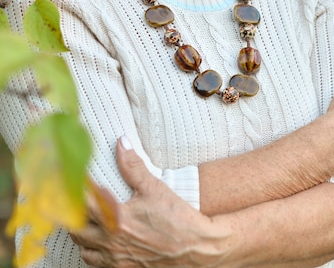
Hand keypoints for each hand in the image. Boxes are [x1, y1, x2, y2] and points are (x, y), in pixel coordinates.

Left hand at [71, 138, 230, 267]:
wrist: (196, 247)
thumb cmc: (177, 218)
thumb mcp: (154, 187)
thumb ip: (133, 166)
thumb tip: (121, 143)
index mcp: (117, 219)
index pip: (83, 204)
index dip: (73, 191)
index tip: (70, 180)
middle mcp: (112, 242)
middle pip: (77, 231)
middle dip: (72, 215)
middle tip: (73, 201)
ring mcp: (117, 260)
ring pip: (85, 251)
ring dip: (81, 236)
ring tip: (84, 222)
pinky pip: (97, 265)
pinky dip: (94, 254)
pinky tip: (100, 243)